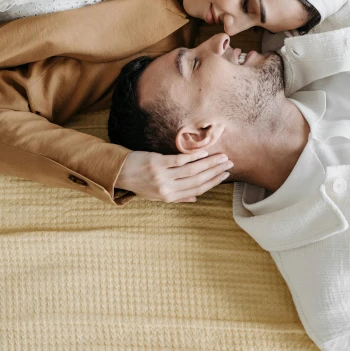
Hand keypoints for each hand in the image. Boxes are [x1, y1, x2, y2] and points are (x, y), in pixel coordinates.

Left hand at [115, 150, 233, 202]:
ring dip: (210, 163)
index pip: (197, 190)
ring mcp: (163, 176)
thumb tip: (196, 198)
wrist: (120, 172)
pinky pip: (180, 160)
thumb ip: (178, 197)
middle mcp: (168, 188)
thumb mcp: (158, 195)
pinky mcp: (158, 163)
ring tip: (221, 156)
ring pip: (192, 170)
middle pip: (198, 180)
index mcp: (170, 198)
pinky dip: (194, 156)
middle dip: (215, 171)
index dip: (212, 182)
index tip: (224, 174)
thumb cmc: (140, 183)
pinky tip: (205, 151)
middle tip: (228, 163)